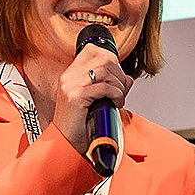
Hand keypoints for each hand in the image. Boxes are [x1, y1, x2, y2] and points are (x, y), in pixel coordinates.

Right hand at [50, 43, 132, 157]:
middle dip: (119, 74)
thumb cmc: (79, 127)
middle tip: (121, 91)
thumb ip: (111, 87)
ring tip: (118, 99)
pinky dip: (116, 94)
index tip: (117, 76)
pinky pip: (105, 87)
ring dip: (119, 85)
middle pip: (103, 58)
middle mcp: (69, 77)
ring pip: (105, 70)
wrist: (66, 145)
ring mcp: (71, 85)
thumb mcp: (96, 102)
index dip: (111, 59)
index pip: (92, 50)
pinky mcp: (76, 97)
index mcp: (70, 75)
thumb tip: (128, 79)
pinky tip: (115, 104)